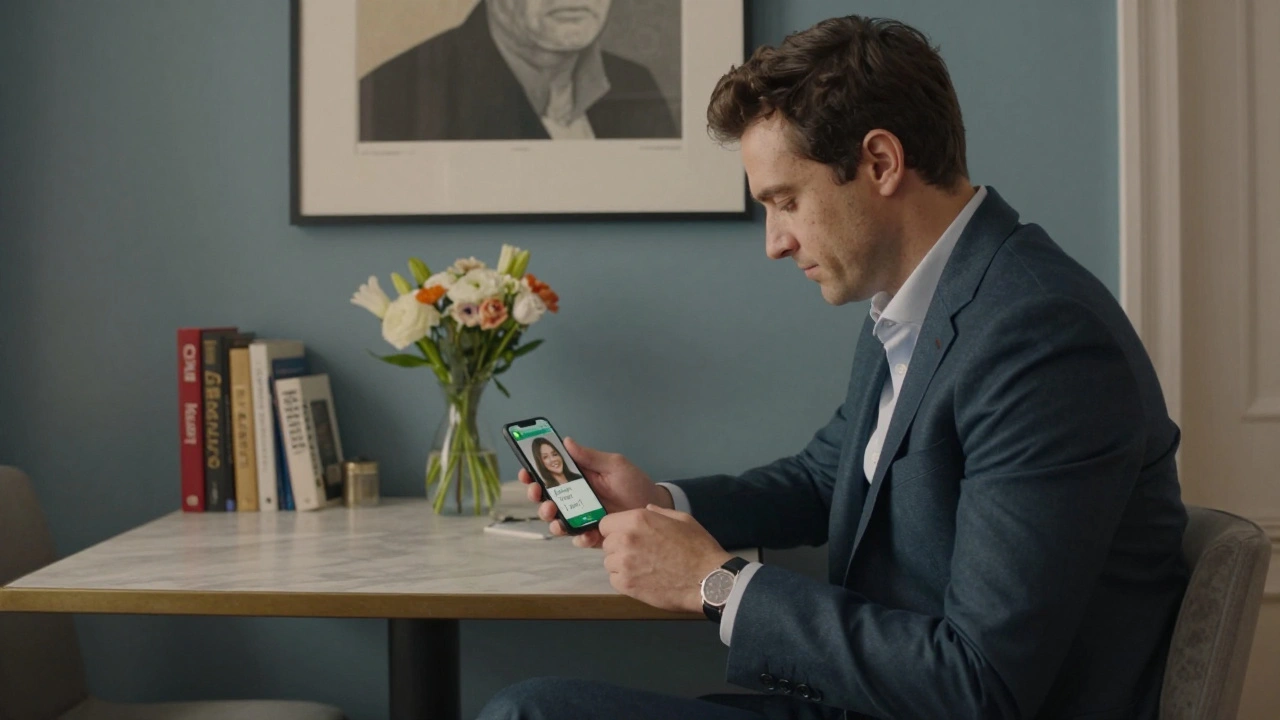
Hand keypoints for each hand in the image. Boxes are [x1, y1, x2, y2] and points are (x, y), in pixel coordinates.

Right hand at [520, 437, 671, 547]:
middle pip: (546, 498)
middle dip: (536, 496)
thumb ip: (590, 456)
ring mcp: (582, 517)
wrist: (653, 506)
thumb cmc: (635, 483)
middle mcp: (576, 498)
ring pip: (556, 521)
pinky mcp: (593, 534)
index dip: (534, 473)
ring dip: (551, 519)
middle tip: (539, 494)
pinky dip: (578, 538)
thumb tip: (567, 441)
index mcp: (578, 478)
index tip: (527, 472)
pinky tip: (584, 534)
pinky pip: (578, 538)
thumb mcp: (614, 465)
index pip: (549, 475)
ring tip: (556, 516)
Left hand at [598, 505, 732, 612]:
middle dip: (619, 547)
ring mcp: (624, 563)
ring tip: (643, 568)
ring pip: (610, 562)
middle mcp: (625, 539)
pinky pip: (614, 579)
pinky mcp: (626, 585)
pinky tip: (643, 579)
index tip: (627, 536)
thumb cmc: (698, 548)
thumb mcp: (682, 520)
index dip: (616, 530)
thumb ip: (659, 513)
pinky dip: (625, 580)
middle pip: (607, 543)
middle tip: (640, 553)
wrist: (707, 580)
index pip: (606, 523)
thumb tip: (647, 509)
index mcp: (637, 520)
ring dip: (621, 564)